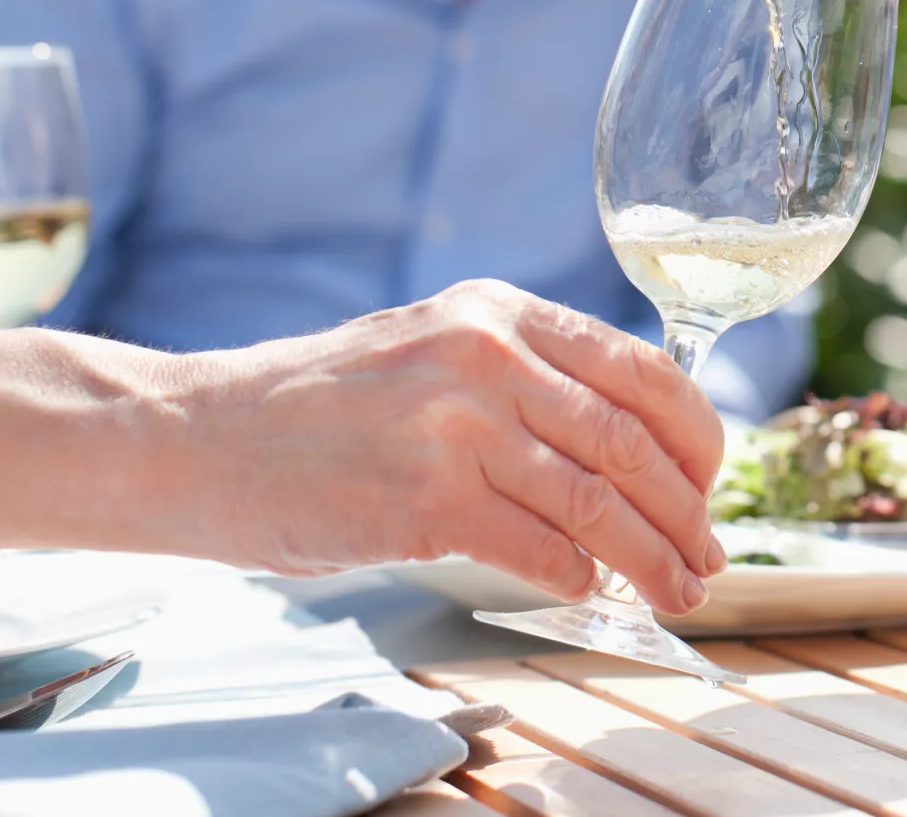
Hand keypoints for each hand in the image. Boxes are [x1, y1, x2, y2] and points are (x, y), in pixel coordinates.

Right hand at [160, 281, 726, 612]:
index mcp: (501, 312)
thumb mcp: (434, 346)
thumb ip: (526, 376)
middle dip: (686, 512)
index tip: (709, 484)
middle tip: (706, 559)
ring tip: (676, 592)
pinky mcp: (421, 500)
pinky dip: (578, 580)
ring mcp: (454, 426)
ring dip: (650, 559)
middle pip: (631, 442)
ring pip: (596, 502)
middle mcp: (486, 356)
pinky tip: (591, 594)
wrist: (197, 436)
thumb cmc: (321, 405)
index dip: (698, 437)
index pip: (643, 369)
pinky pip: (536, 549)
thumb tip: (632, 445)